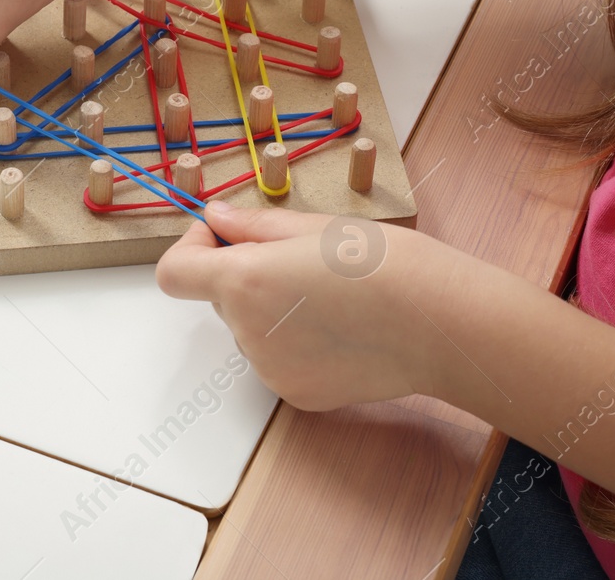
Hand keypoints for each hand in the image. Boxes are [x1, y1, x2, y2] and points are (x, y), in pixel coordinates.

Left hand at [156, 199, 456, 410]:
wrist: (439, 322)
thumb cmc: (385, 264)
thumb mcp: (313, 227)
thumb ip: (251, 227)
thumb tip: (215, 219)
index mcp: (244, 281)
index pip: (175, 274)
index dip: (192, 250)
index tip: (223, 238)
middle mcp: (248, 333)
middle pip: (223, 299)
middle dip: (247, 276)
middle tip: (303, 260)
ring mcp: (271, 370)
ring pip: (252, 331)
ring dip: (274, 311)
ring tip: (333, 296)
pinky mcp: (297, 394)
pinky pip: (278, 360)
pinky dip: (296, 343)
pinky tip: (341, 329)